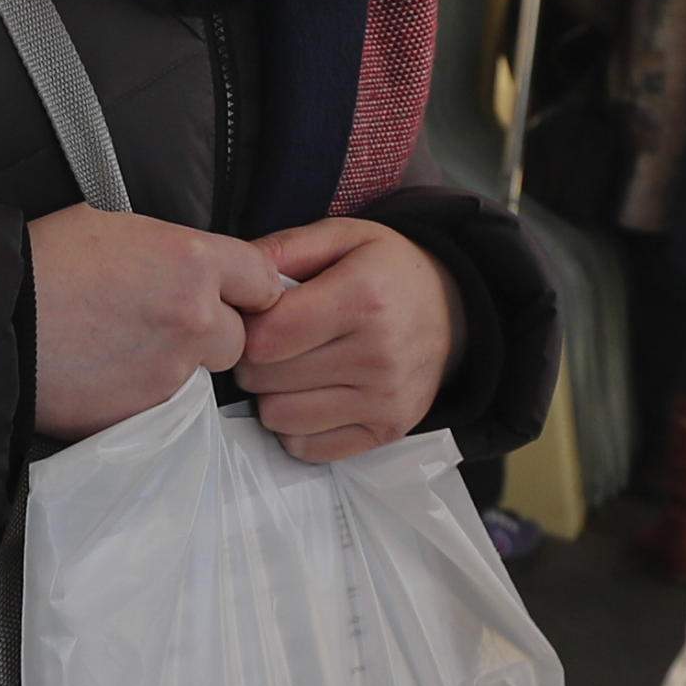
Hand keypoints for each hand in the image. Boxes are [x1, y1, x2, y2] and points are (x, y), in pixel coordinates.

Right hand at [30, 206, 289, 443]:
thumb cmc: (42, 261)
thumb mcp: (113, 224)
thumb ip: (170, 248)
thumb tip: (198, 265)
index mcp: (192, 260)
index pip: (262, 280)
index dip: (244, 289)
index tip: (230, 296)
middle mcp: (194, 318)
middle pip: (238, 337)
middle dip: (208, 334)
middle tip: (158, 325)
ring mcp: (172, 372)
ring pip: (199, 376)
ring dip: (175, 367)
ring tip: (120, 351)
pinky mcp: (145, 414)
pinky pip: (162, 407)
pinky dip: (141, 396)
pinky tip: (104, 376)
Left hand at [236, 216, 459, 463]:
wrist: (455, 309)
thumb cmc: (386, 271)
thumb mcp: (343, 237)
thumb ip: (282, 249)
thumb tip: (231, 278)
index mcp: (362, 298)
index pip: (267, 337)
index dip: (245, 328)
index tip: (256, 318)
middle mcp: (377, 354)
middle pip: (266, 379)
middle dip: (254, 361)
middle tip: (273, 344)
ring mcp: (385, 399)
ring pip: (279, 417)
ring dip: (272, 396)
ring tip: (292, 370)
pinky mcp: (386, 430)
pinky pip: (307, 448)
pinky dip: (296, 427)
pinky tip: (310, 397)